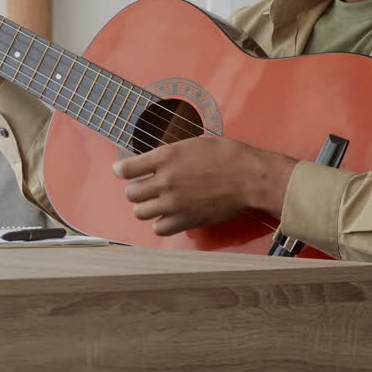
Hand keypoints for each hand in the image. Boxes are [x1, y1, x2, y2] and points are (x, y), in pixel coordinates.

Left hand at [112, 136, 297, 235]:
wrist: (249, 177)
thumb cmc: (227, 155)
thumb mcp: (194, 143)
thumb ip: (171, 154)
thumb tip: (157, 160)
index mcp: (166, 157)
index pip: (127, 169)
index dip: (121, 171)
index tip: (121, 171)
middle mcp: (165, 181)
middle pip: (131, 193)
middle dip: (135, 190)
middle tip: (144, 188)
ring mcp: (174, 203)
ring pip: (140, 212)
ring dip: (145, 207)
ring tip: (154, 203)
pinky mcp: (185, 220)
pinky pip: (159, 228)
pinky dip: (160, 223)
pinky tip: (166, 216)